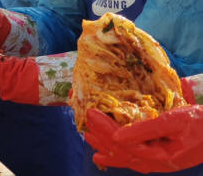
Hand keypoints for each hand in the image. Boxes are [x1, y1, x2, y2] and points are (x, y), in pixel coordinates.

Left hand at [85, 106, 202, 172]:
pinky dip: (119, 157)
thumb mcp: (174, 121)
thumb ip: (146, 129)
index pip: (125, 143)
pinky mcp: (162, 159)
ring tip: (90, 139)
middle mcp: (158, 163)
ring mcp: (160, 163)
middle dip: (103, 138)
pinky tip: (107, 155)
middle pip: (123, 152)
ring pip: (127, 158)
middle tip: (86, 124)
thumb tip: (118, 136)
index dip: (106, 129)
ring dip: (107, 148)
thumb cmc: (200, 123)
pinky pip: (136, 160)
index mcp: (161, 155)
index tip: (91, 114)